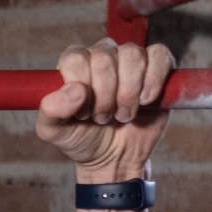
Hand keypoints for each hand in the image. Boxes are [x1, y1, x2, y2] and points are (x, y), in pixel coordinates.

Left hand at [35, 39, 174, 181]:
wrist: (115, 158)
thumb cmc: (81, 138)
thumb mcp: (53, 131)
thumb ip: (52, 109)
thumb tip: (76, 90)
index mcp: (73, 64)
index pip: (76, 59)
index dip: (83, 89)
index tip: (84, 114)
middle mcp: (100, 55)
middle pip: (104, 57)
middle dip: (105, 96)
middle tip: (104, 118)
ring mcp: (129, 59)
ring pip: (132, 54)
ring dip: (128, 92)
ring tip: (124, 114)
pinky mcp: (156, 67)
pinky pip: (160, 54)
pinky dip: (154, 79)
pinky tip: (146, 100)